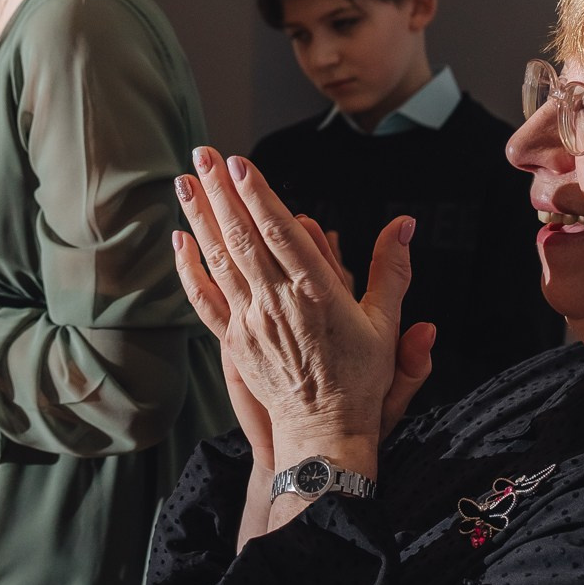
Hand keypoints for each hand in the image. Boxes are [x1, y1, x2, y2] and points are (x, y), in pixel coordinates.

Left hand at [172, 148, 423, 472]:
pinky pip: (206, 298)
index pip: (279, 231)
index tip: (239, 162)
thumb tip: (405, 223)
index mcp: (316, 293)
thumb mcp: (386, 322)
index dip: (257, 194)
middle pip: (242, 236)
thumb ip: (393, 268)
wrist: (325, 431)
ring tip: (184, 181)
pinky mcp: (234, 341)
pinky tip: (179, 240)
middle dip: (220, 191)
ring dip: (200, 217)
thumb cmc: (360, 378)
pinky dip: (189, 268)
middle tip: (202, 153)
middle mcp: (278, 303)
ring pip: (219, 260)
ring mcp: (251, 322)